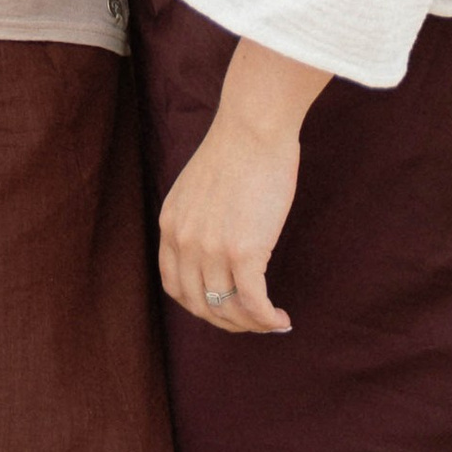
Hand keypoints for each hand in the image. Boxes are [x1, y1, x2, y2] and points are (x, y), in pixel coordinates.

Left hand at [157, 39, 330, 336]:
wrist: (253, 127)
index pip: (175, 285)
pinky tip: (280, 318)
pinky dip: (266, 318)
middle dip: (227, 321)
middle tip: (251, 322)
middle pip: (199, 304)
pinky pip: (252, 302)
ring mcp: (211, 248)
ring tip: (270, 322)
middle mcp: (184, 241)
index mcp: (170, 225)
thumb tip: (221, 246)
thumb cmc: (237, 150)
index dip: (200, 305)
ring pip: (227, 309)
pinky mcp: (243, 251)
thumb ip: (200, 219)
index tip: (224, 308)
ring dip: (250, 324)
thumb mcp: (200, 188)